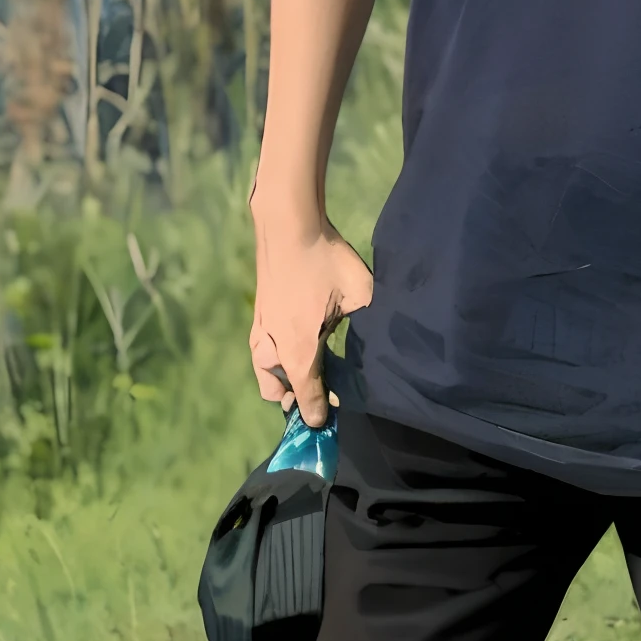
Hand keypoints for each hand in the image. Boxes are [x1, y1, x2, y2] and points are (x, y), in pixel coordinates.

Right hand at [248, 213, 372, 427]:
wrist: (288, 224)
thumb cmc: (325, 259)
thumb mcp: (359, 292)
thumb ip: (369, 321)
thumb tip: (382, 339)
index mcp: (297, 351)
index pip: (306, 399)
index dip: (320, 413)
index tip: (333, 416)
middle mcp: (272, 350)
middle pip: (279, 394)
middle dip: (298, 398)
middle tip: (323, 390)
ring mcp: (260, 332)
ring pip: (266, 374)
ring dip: (284, 380)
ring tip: (310, 368)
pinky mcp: (257, 316)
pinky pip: (263, 353)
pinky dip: (277, 359)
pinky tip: (299, 341)